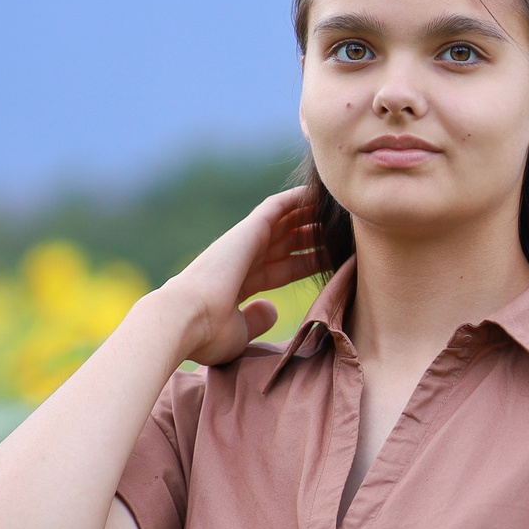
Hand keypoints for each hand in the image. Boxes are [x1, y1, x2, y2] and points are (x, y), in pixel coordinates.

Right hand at [155, 189, 321, 363]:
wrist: (186, 319)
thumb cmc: (207, 334)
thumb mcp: (240, 332)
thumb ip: (256, 319)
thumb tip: (272, 310)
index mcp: (241, 283)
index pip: (283, 268)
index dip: (307, 264)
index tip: (333, 261)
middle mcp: (244, 259)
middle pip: (287, 242)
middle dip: (313, 236)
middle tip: (343, 231)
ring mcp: (245, 243)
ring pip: (285, 222)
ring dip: (310, 215)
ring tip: (337, 209)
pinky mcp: (248, 230)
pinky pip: (276, 206)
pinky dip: (297, 198)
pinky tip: (318, 194)